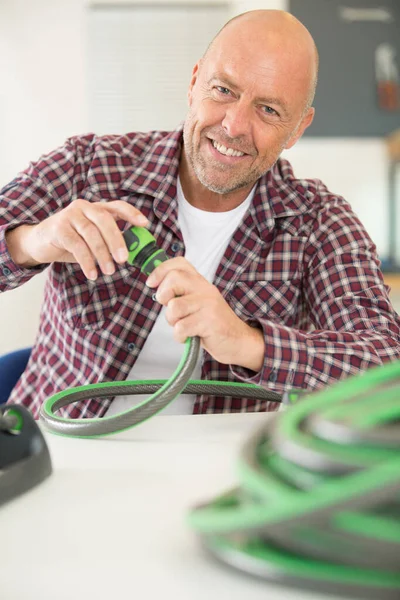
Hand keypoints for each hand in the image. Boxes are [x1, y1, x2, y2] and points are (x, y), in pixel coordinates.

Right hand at [6, 199, 148, 279]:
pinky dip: (87, 261)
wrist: (39, 242)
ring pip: (91, 234)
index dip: (132, 213)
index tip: (145, 224)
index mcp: (96, 208)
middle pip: (104, 219)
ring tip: (109, 271)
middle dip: (116, 240)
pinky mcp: (58, 228)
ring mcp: (70, 216)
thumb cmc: (72, 241)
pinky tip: (92, 273)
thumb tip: (130, 255)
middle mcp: (84, 207)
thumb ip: (108, 241)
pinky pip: (77, 245)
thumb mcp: (92, 239)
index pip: (117, 206)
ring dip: (102, 254)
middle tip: (124, 259)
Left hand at [146, 257, 264, 370]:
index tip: (151, 283)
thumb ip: (181, 294)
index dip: (160, 270)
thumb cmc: (213, 323)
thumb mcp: (198, 303)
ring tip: (184, 325)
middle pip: (174, 279)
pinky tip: (189, 337)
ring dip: (173, 321)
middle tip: (172, 309)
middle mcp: (205, 289)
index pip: (179, 263)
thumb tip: (157, 289)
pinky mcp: (209, 322)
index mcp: (201, 282)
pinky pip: (181, 328)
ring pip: (174, 307)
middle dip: (163, 296)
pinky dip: (180, 336)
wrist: (238, 340)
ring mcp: (208, 304)